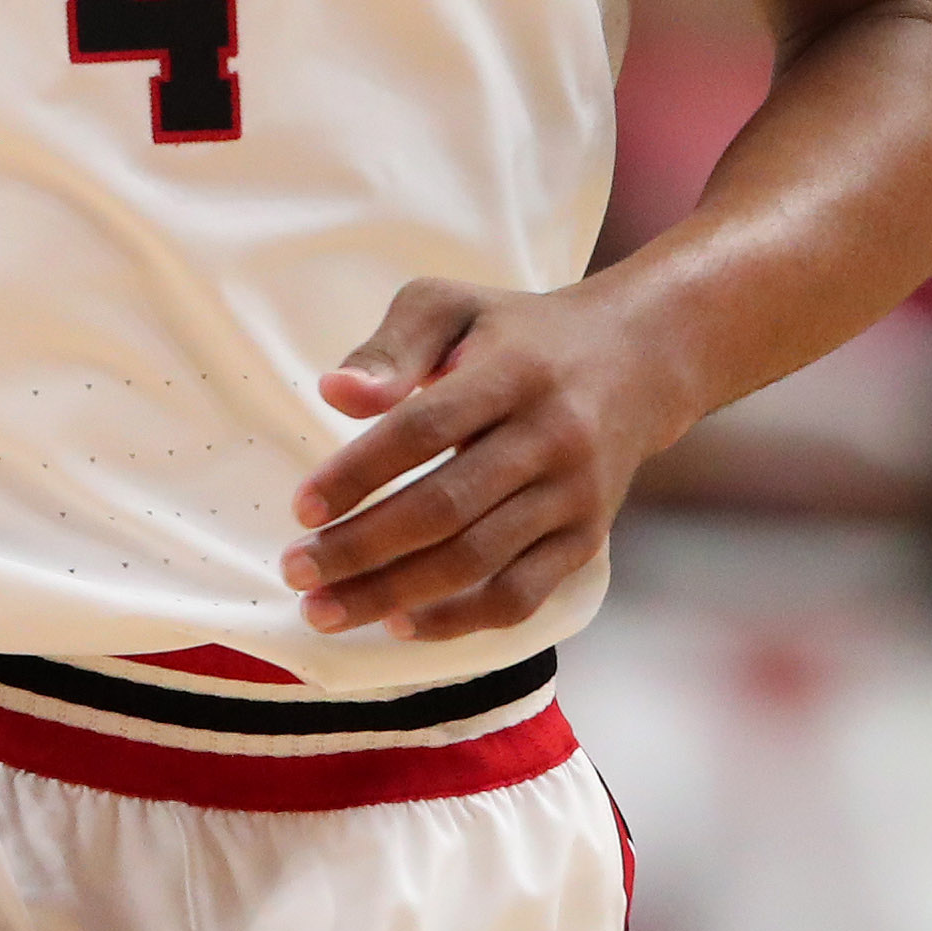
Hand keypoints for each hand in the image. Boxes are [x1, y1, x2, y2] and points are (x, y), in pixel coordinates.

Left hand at [279, 275, 688, 644]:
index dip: (358, 473)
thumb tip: (337, 394)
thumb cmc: (518, 333)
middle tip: (295, 572)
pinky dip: (457, 619)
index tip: (301, 508)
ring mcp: (574, 496)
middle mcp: (551, 436)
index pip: (423, 430)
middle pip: (445, 508)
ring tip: (326, 609)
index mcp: (512, 372)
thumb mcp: (454, 308)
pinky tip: (398, 623)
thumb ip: (393, 346)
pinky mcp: (587, 539)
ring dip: (393, 594)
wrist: (636, 362)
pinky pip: (519, 596)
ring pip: (476, 562)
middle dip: (361, 549)